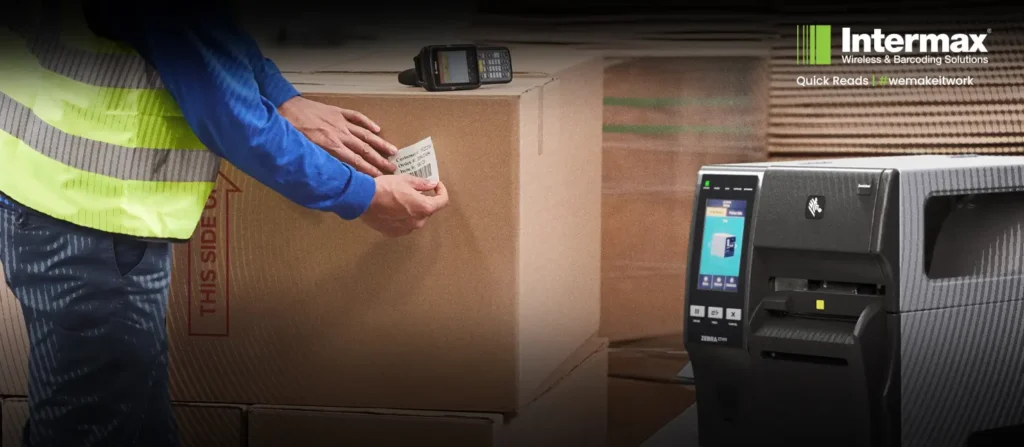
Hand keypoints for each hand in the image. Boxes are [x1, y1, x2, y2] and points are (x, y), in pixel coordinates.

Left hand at [279, 96, 397, 175]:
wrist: (284, 108)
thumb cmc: (289, 131)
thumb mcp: (303, 151)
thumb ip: (319, 162)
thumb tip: (331, 174)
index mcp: (330, 146)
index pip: (355, 161)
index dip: (369, 170)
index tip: (379, 177)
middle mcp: (339, 134)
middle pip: (364, 150)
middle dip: (379, 160)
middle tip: (392, 168)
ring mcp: (339, 122)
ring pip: (364, 134)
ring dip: (379, 143)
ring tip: (392, 151)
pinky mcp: (337, 112)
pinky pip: (356, 117)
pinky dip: (367, 123)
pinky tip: (376, 129)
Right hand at [361, 175, 449, 236]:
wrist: (363, 199)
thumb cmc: (385, 188)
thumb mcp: (406, 180)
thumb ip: (422, 184)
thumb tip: (432, 184)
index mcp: (424, 208)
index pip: (443, 201)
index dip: (441, 191)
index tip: (435, 185)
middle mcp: (418, 222)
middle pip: (428, 210)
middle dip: (424, 200)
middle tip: (415, 190)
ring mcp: (406, 230)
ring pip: (416, 219)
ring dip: (413, 210)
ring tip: (401, 199)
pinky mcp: (394, 233)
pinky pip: (403, 225)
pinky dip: (402, 218)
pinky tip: (392, 209)